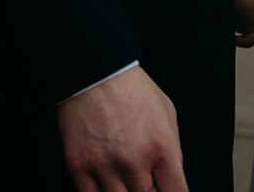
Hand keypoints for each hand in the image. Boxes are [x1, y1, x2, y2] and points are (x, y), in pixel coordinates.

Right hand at [57, 67, 186, 191]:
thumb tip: (171, 181)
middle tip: (144, 177)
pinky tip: (107, 182)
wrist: (94, 73)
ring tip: (124, 175)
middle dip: (148, 191)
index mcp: (161, 147)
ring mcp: (105, 166)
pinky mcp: (80, 167)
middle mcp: (134, 160)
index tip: (167, 191)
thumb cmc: (131, 90)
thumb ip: (173, 152)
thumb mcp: (167, 114)